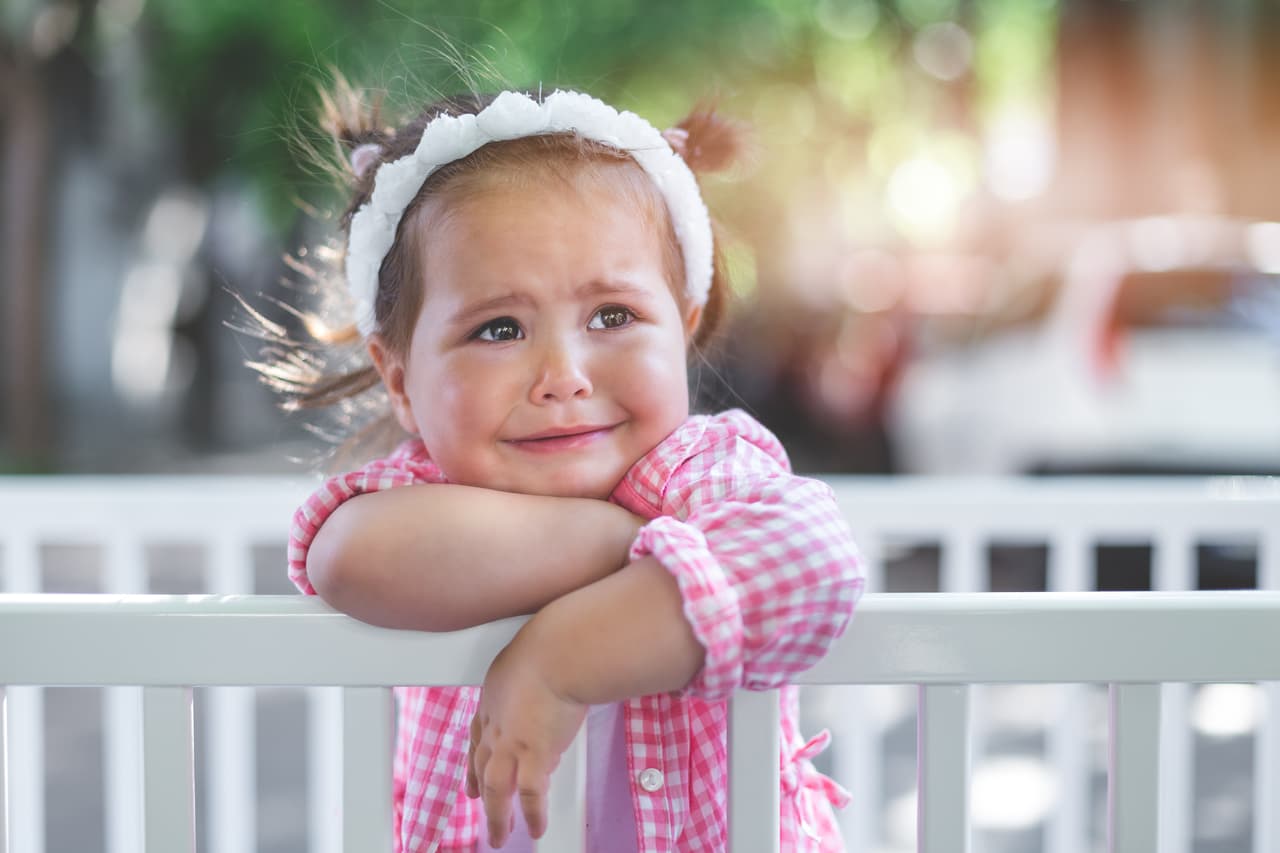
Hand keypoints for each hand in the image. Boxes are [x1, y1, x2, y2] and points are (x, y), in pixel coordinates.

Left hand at [466, 625, 586, 846]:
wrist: (557, 653)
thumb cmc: (549, 647)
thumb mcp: (526, 664)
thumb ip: (528, 687)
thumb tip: (543, 706)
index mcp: (491, 702)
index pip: (478, 739)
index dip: (475, 762)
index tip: (473, 779)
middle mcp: (496, 726)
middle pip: (482, 767)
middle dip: (482, 793)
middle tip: (481, 809)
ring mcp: (511, 743)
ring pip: (496, 789)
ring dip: (497, 816)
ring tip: (499, 836)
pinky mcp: (533, 755)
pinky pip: (529, 795)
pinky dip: (533, 814)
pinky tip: (536, 828)